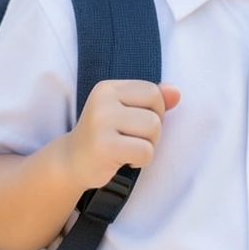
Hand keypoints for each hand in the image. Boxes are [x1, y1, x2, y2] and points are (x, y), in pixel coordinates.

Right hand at [66, 81, 180, 189]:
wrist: (72, 161)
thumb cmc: (106, 136)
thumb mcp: (127, 112)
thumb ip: (152, 100)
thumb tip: (176, 92)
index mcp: (108, 88)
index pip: (153, 92)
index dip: (155, 111)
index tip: (136, 124)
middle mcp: (102, 101)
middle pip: (155, 112)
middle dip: (153, 132)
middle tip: (131, 140)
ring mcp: (100, 123)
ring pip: (153, 129)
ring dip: (148, 146)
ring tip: (128, 149)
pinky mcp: (103, 146)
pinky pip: (145, 151)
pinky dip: (141, 160)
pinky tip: (124, 160)